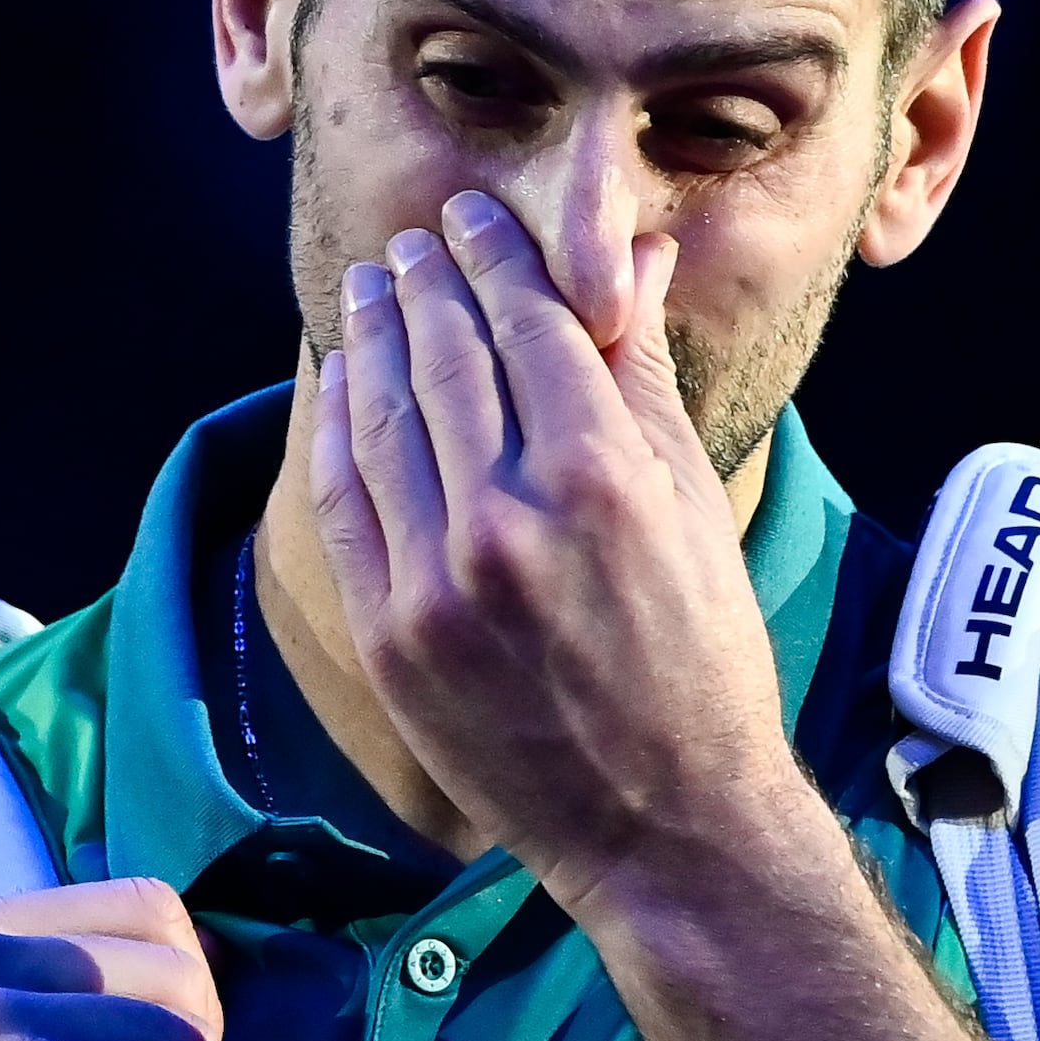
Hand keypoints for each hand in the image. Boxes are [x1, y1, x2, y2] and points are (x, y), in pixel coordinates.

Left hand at [302, 194, 810, 915]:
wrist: (663, 821)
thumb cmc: (703, 660)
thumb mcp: (691, 507)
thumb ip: (641, 378)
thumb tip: (632, 261)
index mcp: (600, 479)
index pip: (528, 325)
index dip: (495, 259)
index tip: (474, 219)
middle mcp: (508, 521)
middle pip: (446, 359)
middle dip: (427, 283)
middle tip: (415, 238)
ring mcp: (436, 581)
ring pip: (383, 419)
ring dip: (372, 339)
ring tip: (375, 287)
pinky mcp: (389, 634)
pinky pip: (345, 501)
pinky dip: (336, 427)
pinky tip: (342, 382)